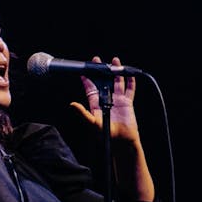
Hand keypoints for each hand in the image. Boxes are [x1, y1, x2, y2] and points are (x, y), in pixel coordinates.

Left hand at [70, 56, 154, 201]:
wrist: (122, 141)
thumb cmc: (106, 135)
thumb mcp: (92, 123)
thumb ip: (83, 113)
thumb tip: (71, 104)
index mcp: (96, 104)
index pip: (91, 88)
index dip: (87, 79)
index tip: (83, 71)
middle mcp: (106, 100)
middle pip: (103, 82)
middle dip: (100, 71)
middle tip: (97, 60)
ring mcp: (117, 100)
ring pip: (116, 82)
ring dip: (115, 72)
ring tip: (114, 61)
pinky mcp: (127, 103)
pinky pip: (129, 90)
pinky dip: (130, 82)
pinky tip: (129, 74)